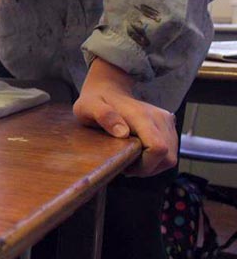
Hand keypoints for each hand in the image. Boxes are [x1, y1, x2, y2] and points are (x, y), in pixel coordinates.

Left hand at [73, 58, 177, 176]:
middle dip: (147, 168)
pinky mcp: (169, 126)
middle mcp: (160, 118)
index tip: (125, 163)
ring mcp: (167, 122)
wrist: (110, 89)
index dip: (144, 165)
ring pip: (170, 158)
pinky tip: (138, 152)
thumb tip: (122, 132)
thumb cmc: (95, 101)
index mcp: (141, 116)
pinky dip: (156, 159)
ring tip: (130, 157)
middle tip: (126, 163)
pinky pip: (170, 153)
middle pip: (167, 158)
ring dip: (152, 165)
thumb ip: (103, 115)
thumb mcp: (88, 107)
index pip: (158, 149)